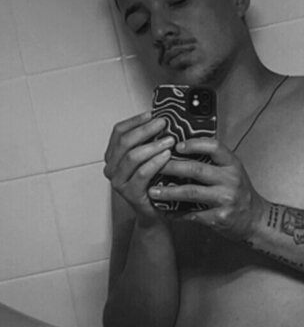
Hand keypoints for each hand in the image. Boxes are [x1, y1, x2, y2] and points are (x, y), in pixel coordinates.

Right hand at [103, 111, 174, 225]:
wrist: (154, 212)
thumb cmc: (152, 183)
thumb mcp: (147, 158)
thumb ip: (148, 141)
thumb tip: (161, 118)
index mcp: (112, 156)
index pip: (118, 131)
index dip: (135, 120)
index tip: (152, 114)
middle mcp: (111, 168)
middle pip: (125, 141)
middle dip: (145, 130)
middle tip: (163, 123)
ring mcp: (118, 182)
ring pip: (132, 156)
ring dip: (153, 145)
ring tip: (169, 140)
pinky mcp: (130, 193)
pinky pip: (142, 173)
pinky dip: (155, 162)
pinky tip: (167, 155)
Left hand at [147, 138, 266, 240]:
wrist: (255, 219)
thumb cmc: (240, 192)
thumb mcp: (233, 171)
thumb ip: (214, 161)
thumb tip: (182, 149)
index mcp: (232, 164)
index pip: (213, 147)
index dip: (193, 144)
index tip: (176, 145)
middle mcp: (230, 180)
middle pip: (197, 169)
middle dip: (172, 167)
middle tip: (154, 166)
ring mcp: (225, 199)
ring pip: (191, 192)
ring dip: (169, 192)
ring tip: (153, 191)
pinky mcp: (219, 217)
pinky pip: (192, 214)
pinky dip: (176, 213)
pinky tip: (164, 211)